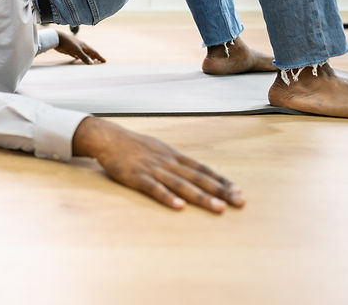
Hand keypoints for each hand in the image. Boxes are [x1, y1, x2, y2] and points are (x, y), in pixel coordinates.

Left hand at [55, 31, 105, 64]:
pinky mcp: (69, 50)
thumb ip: (84, 56)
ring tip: (91, 61)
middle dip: (95, 57)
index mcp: (84, 46)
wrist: (57, 38)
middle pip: (90, 53)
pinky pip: (76, 55)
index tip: (104, 61)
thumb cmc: (67, 43)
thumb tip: (92, 63)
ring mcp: (75, 48)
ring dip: (88, 57)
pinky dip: (79, 57)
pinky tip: (77, 59)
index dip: (99, 57)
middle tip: (100, 61)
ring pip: (84, 54)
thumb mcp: (76, 50)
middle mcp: (81, 47)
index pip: (94, 52)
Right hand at [72, 117, 244, 212]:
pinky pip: (154, 188)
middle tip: (239, 202)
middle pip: (198, 178)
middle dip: (220, 191)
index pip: (203, 170)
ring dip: (201, 197)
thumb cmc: (134, 146)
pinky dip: (167, 197)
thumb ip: (176, 162)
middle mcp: (168, 162)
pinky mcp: (137, 177)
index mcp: (174, 157)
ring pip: (181, 185)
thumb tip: (195, 172)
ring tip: (218, 208)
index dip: (221, 181)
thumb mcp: (160, 150)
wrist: (108, 138)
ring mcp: (153, 169)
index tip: (238, 192)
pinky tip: (178, 207)